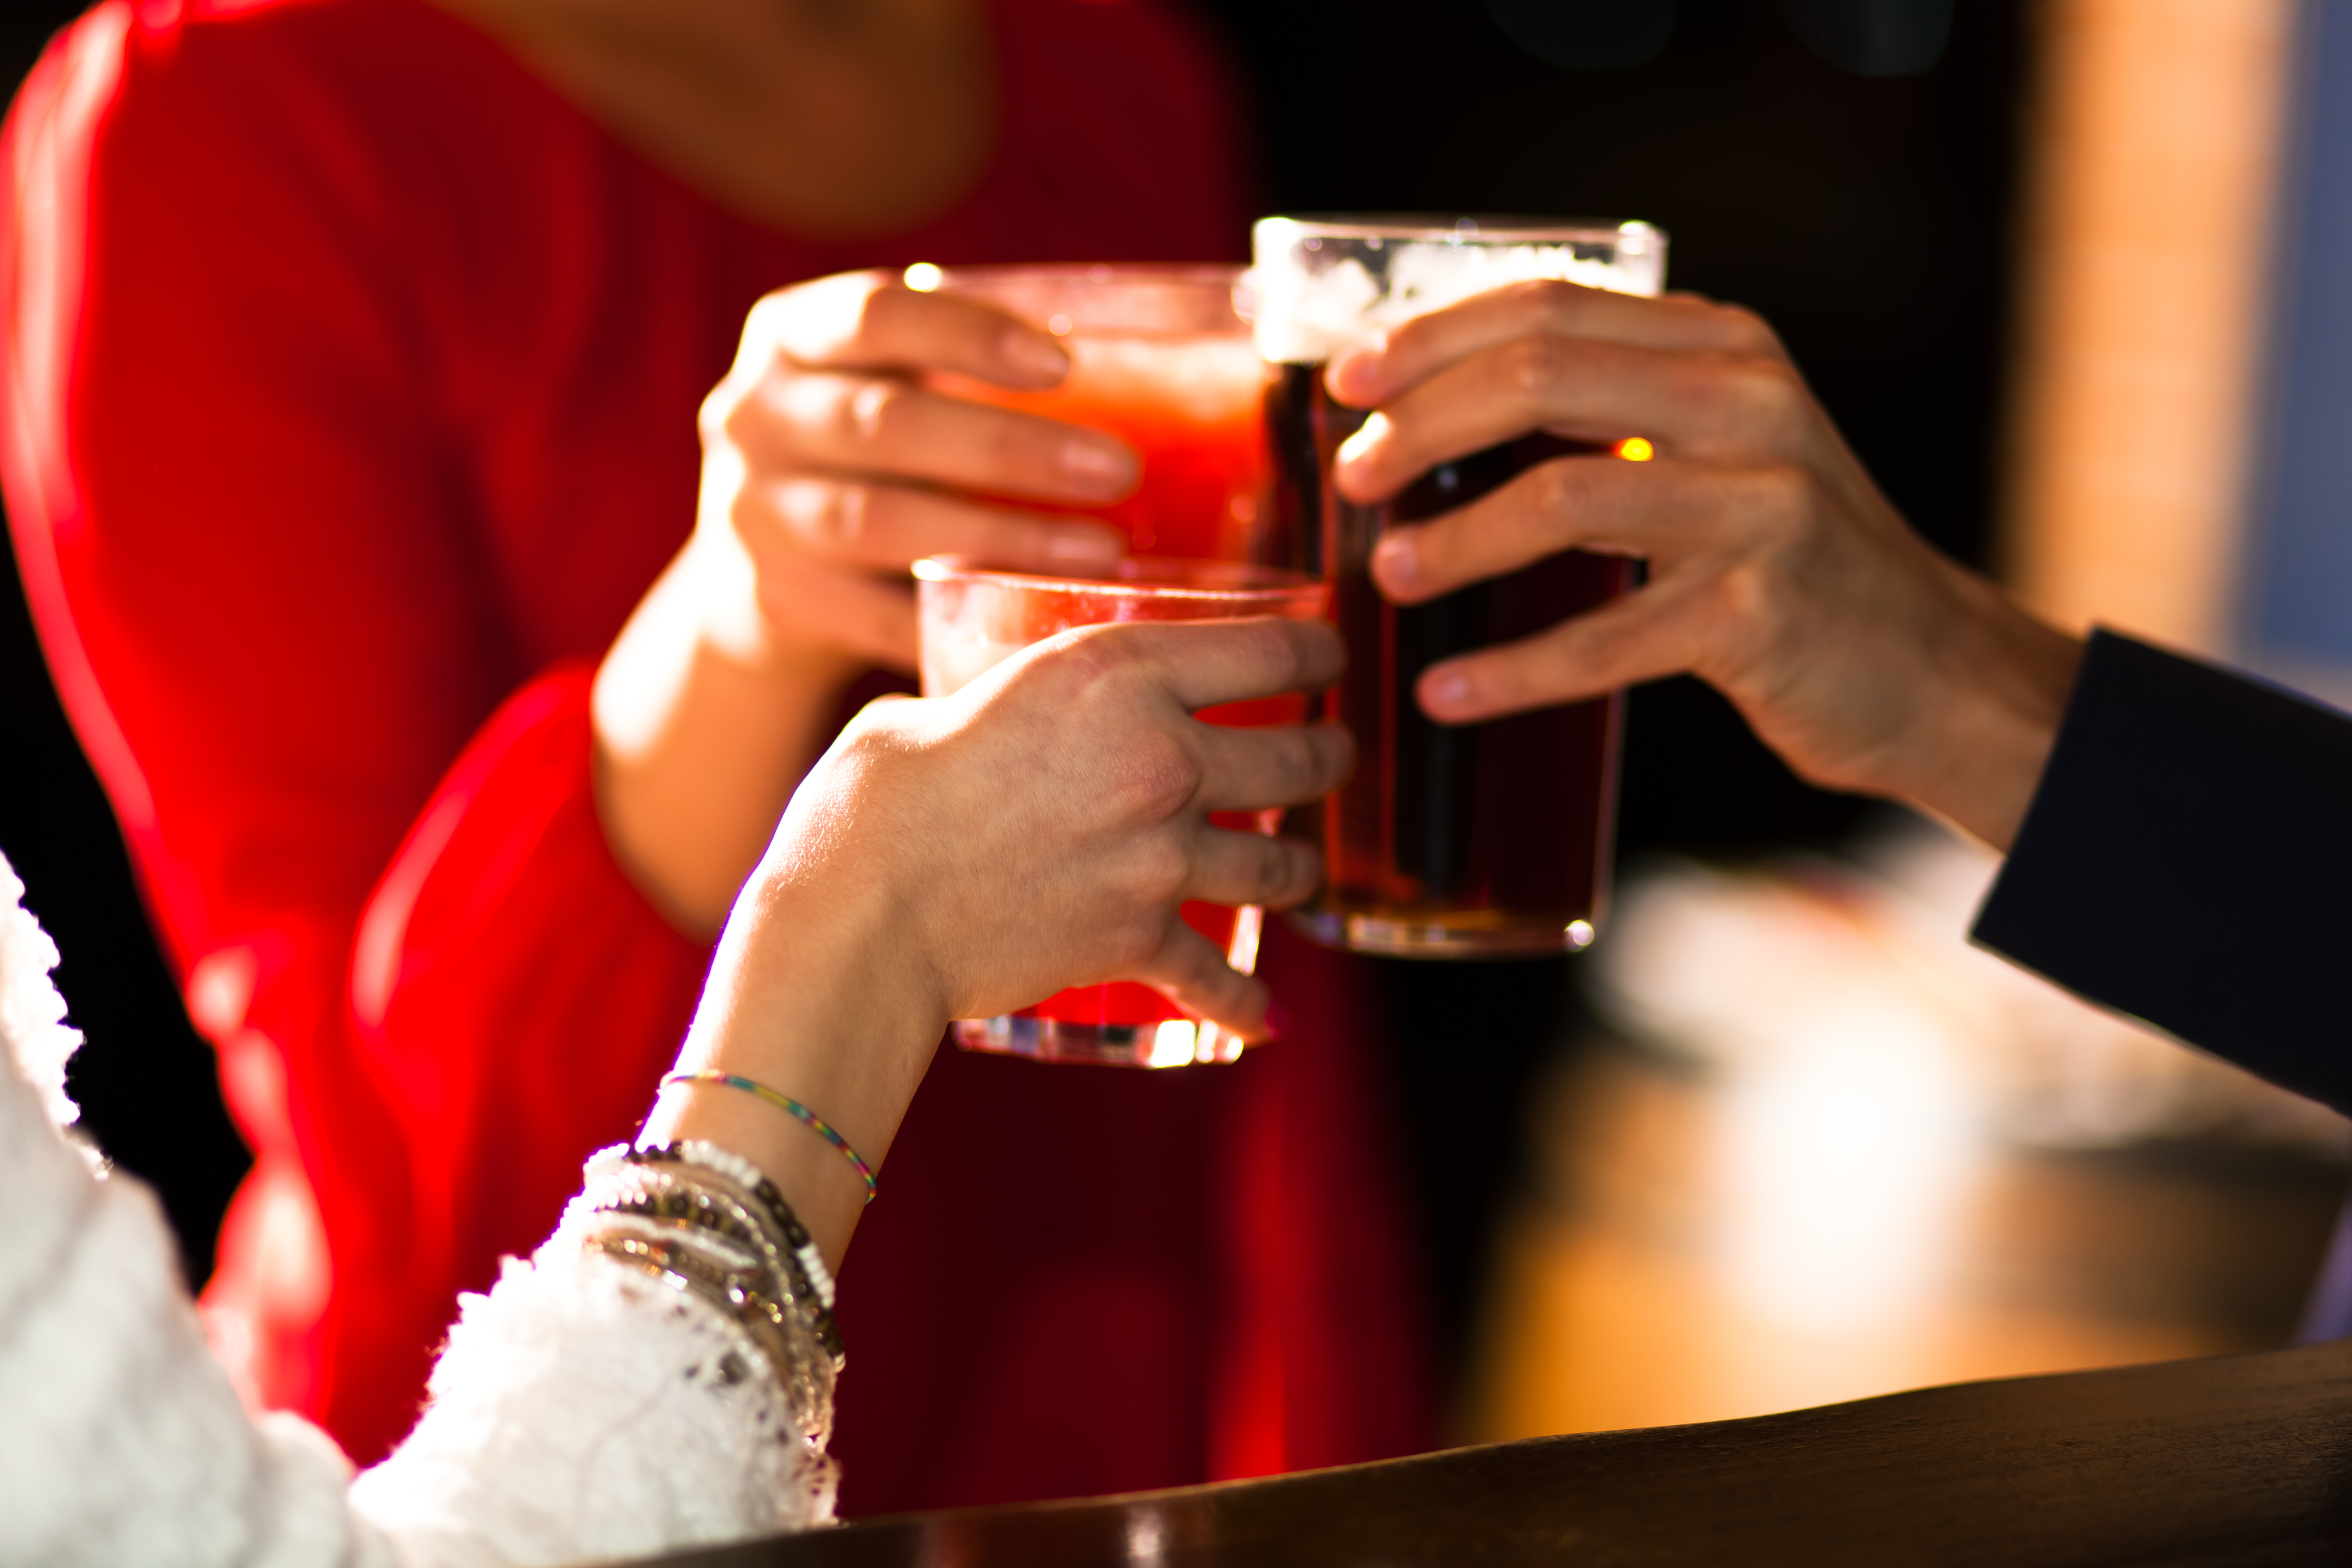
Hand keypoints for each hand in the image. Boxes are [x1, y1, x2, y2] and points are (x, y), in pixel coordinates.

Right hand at [640, 616, 1350, 1260]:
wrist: (862, 915)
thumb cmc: (875, 799)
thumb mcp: (939, 706)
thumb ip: (991, 705)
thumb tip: (983, 717)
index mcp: (1115, 674)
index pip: (1267, 652)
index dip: (1316, 655)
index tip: (1330, 661)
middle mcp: (1160, 757)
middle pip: (1298, 759)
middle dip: (1329, 759)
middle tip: (1333, 757)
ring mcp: (1161, 856)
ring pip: (1279, 865)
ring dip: (1297, 869)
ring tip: (1298, 870)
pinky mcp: (1139, 940)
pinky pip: (1218, 978)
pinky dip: (1248, 1004)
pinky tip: (1269, 1019)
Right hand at [688, 268, 1142, 672]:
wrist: (760, 567)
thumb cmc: (872, 453)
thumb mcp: (891, 382)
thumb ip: (968, 368)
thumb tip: (1166, 370)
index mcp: (791, 336)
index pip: (876, 316)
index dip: (969, 337)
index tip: (1064, 366)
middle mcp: (754, 416)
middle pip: (885, 425)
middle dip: (1010, 449)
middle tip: (1119, 470)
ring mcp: (755, 513)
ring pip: (880, 522)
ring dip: (999, 536)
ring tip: (1099, 551)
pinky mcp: (775, 600)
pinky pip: (877, 615)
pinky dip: (959, 618)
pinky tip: (1038, 620)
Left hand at [1328, 280, 2082, 849]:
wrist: (1926, 668)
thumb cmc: (1787, 560)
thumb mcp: (1715, 450)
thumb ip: (1611, 412)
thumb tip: (1433, 413)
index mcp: (1723, 346)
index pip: (1549, 306)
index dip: (1432, 337)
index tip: (1350, 382)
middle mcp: (1747, 403)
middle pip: (1540, 379)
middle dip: (1421, 425)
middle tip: (1353, 478)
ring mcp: (1761, 504)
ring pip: (1561, 496)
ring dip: (1453, 541)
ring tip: (1386, 576)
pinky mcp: (1759, 611)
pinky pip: (1604, 638)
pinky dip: (1512, 671)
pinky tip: (1446, 694)